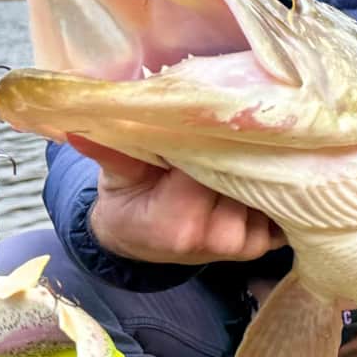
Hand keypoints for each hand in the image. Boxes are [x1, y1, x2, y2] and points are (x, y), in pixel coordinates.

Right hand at [73, 134, 285, 264]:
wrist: (139, 240)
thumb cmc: (128, 198)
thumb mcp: (115, 172)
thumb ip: (109, 149)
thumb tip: (77, 127)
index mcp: (178, 220)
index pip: (210, 163)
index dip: (211, 134)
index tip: (208, 111)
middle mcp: (214, 237)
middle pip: (243, 173)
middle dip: (240, 147)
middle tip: (237, 117)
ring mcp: (241, 244)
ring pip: (264, 188)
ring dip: (260, 166)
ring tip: (249, 141)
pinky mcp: (260, 245)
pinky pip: (278, 211)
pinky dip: (275, 188)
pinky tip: (265, 167)